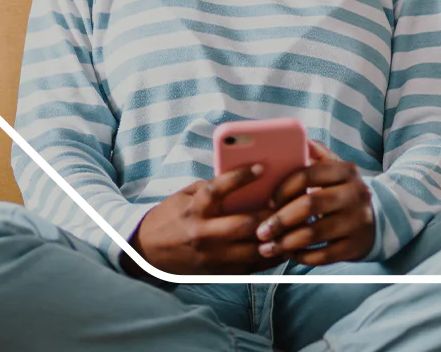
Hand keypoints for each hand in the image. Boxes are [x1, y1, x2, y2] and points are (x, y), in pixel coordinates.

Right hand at [122, 163, 283, 276]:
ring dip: (275, 239)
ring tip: (293, 226)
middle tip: (289, 203)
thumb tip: (245, 179)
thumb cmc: (171, 216)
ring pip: (252, 249)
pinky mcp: (217, 272)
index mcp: (194, 208)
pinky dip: (269, 256)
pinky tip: (282, 246)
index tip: (261, 167)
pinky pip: (250, 267)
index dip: (241, 177)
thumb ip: (212, 188)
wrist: (147, 251)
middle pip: (243, 225)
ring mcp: (211, 256)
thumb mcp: (186, 196)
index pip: (218, 189)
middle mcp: (203, 233)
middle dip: (269, 215)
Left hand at [254, 141, 374, 265]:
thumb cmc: (342, 191)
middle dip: (280, 219)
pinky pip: (324, 256)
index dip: (283, 188)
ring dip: (286, 243)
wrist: (378, 218)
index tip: (267, 201)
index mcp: (345, 171)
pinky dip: (302, 257)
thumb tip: (297, 139)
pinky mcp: (356, 246)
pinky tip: (289, 255)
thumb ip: (316, 153)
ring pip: (315, 234)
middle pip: (310, 205)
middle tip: (260, 231)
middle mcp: (354, 194)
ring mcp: (357, 222)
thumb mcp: (335, 168)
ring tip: (267, 247)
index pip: (308, 174)